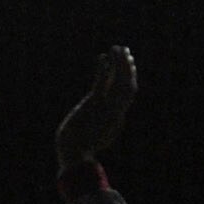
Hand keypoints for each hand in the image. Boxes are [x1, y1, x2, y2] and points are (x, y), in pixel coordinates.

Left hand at [54, 44, 138, 172]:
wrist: (75, 155)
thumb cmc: (80, 150)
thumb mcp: (96, 140)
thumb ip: (102, 131)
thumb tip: (100, 127)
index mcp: (117, 118)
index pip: (126, 94)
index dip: (128, 78)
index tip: (128, 66)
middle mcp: (115, 111)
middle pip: (127, 85)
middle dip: (128, 68)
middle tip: (127, 53)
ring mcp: (105, 108)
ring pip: (118, 82)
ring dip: (120, 64)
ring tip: (118, 48)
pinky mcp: (93, 105)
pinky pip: (101, 84)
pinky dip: (103, 70)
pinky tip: (103, 57)